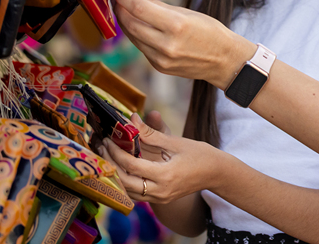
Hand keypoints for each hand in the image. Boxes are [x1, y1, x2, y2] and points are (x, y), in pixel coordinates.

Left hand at [100, 113, 222, 203]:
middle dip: (110, 163)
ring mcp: (159, 198)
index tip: (108, 138)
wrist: (216, 173)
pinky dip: (124, 182)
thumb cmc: (200, 154)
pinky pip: (135, 194)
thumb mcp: (176, 141)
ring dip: (114, 174)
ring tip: (107, 156)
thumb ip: (151, 133)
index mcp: (165, 175)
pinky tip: (120, 168)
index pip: (131, 165)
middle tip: (102, 146)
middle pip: (124, 181)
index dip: (116, 151)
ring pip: (127, 190)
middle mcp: (160, 190)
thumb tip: (131, 119)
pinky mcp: (159, 199)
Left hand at [113, 0, 252, 83]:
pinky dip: (136, 34)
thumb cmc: (209, 31)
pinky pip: (141, 47)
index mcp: (176, 25)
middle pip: (131, 24)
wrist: (224, 60)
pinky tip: (137, 24)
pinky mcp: (159, 67)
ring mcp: (161, 59)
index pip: (139, 9)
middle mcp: (167, 44)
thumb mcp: (185, 12)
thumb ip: (155, 3)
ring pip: (133, 36)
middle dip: (120, 8)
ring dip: (125, 21)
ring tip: (124, 8)